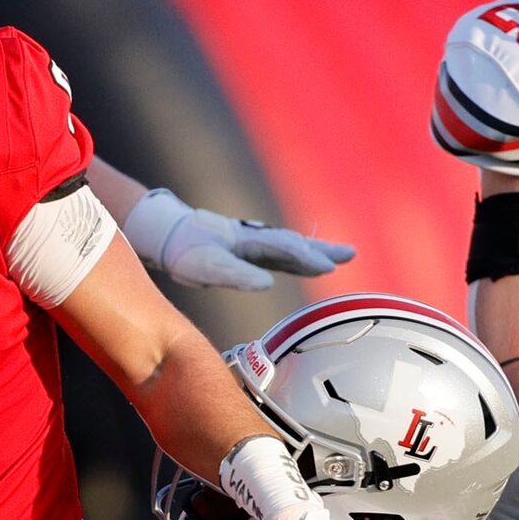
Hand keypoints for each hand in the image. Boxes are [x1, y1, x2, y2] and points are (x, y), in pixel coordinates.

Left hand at [127, 188, 357, 291]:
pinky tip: (308, 262)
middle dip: (321, 251)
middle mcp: (255, 239)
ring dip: (315, 252)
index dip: (306, 258)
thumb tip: (267, 284)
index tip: (328, 267)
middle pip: (294, 244)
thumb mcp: (207, 267)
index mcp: (248, 241)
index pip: (284, 249)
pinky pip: (281, 254)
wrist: (168, 235)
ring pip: (290, 247)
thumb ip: (236, 275)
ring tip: (341, 257)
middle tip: (350, 255)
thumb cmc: (186, 252)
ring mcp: (254, 243)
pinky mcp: (249, 251)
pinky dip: (298, 257)